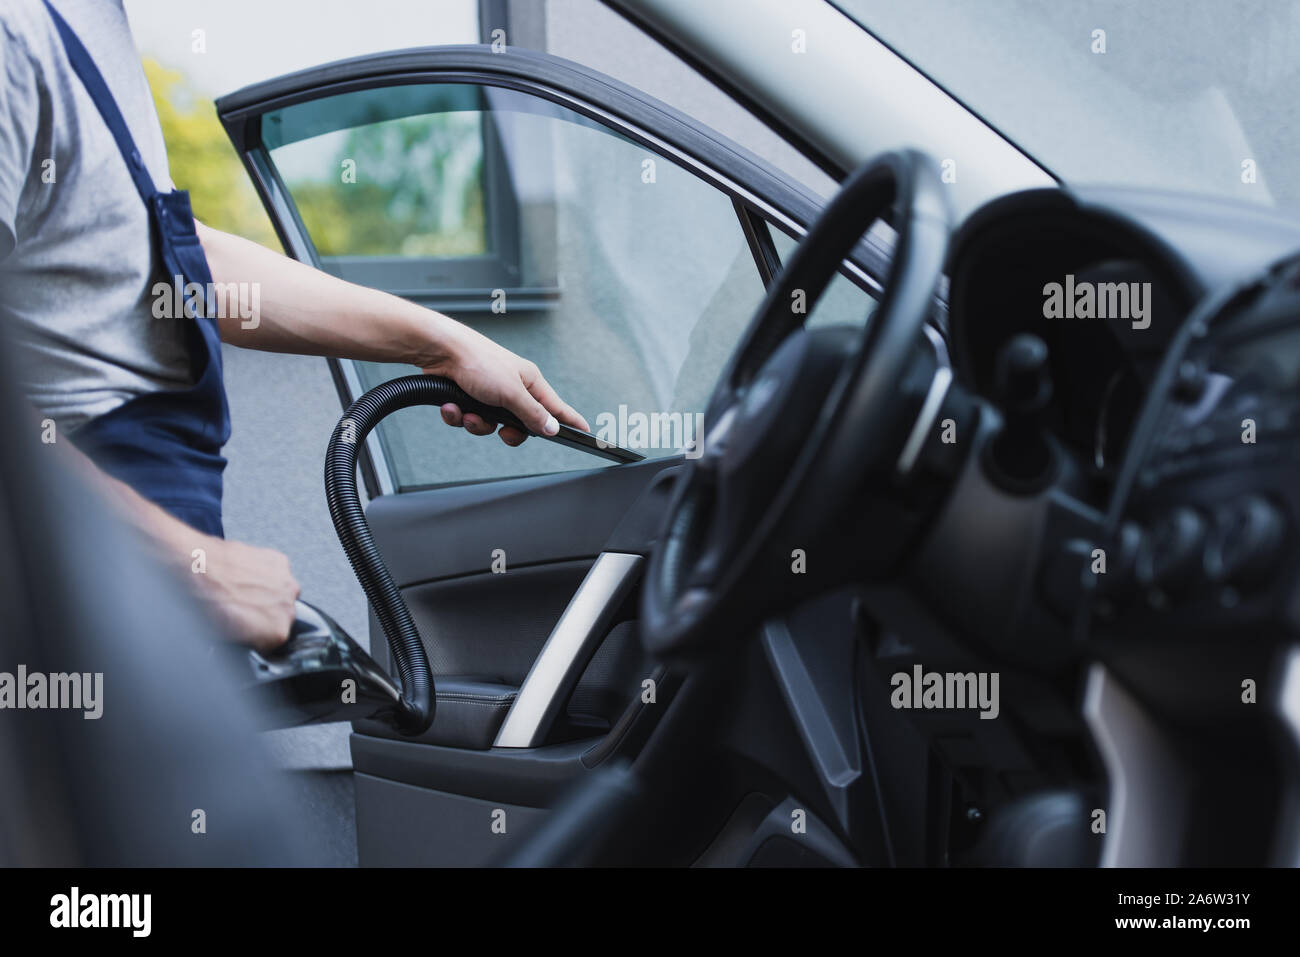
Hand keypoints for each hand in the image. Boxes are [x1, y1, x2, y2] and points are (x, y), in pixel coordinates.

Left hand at [190, 537, 300, 652]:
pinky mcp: (279, 561)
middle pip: (280, 615)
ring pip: (280, 593)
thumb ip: (247, 639)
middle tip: (240, 607)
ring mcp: (285, 584)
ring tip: (239, 589)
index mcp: (277, 633)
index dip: (258, 635)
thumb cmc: (205, 601)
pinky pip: (275, 571)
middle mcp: (286, 608)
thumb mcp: (225, 637)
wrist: (196, 570)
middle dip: (263, 612)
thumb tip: (244, 636)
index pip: (274, 640)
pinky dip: (262, 572)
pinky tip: (242, 575)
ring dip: (265, 592)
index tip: (246, 629)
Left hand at [423, 323, 589, 445]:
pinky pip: (468, 417)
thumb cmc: (478, 360)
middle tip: (502, 431)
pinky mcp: (468, 395)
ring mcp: (489, 392)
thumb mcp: (510, 392)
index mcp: (530, 382)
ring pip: (490, 424)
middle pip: (520, 424)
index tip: (584, 431)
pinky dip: (459, 415)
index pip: (556, 407)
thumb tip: (552, 428)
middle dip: (506, 431)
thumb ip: (532, 413)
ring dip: (476, 423)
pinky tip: (453, 406)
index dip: (570, 420)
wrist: (440, 350)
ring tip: (468, 412)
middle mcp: (512, 387)